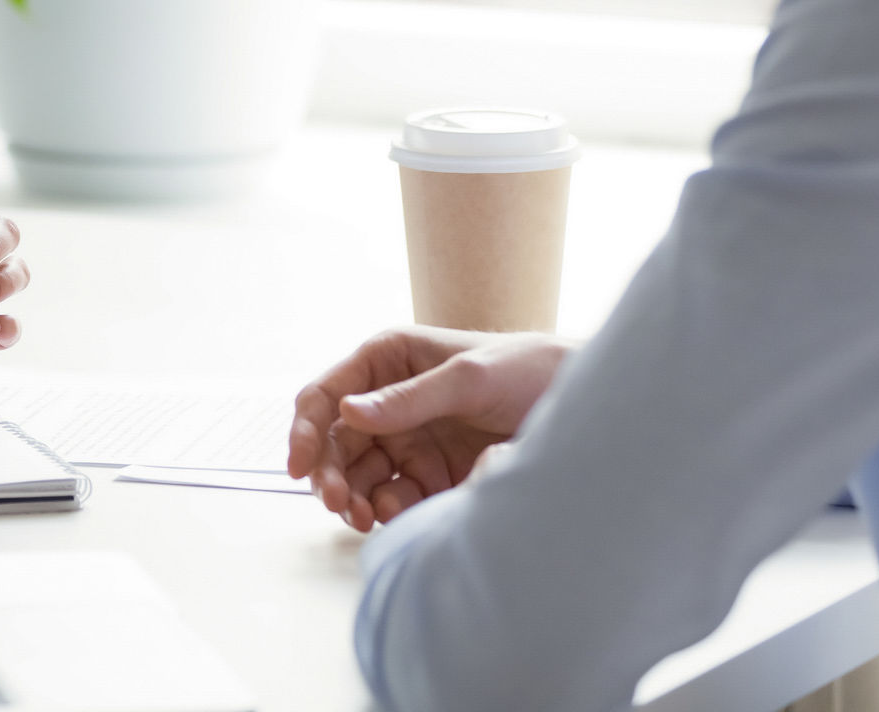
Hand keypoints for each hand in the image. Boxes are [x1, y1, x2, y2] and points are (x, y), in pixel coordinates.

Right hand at [285, 326, 570, 531]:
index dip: (305, 430)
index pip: (326, 395)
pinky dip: (385, 509)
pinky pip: (392, 497)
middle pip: (336, 443)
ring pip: (358, 476)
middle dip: (330, 475)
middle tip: (339, 505)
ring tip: (364, 518)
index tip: (298, 466)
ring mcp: (408, 439)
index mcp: (386, 361)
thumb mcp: (468, 378)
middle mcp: (388, 401)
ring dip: (353, 498)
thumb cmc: (525, 369)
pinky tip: (393, 514)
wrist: (579, 403)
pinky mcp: (430, 475)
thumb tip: (348, 413)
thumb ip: (409, 398)